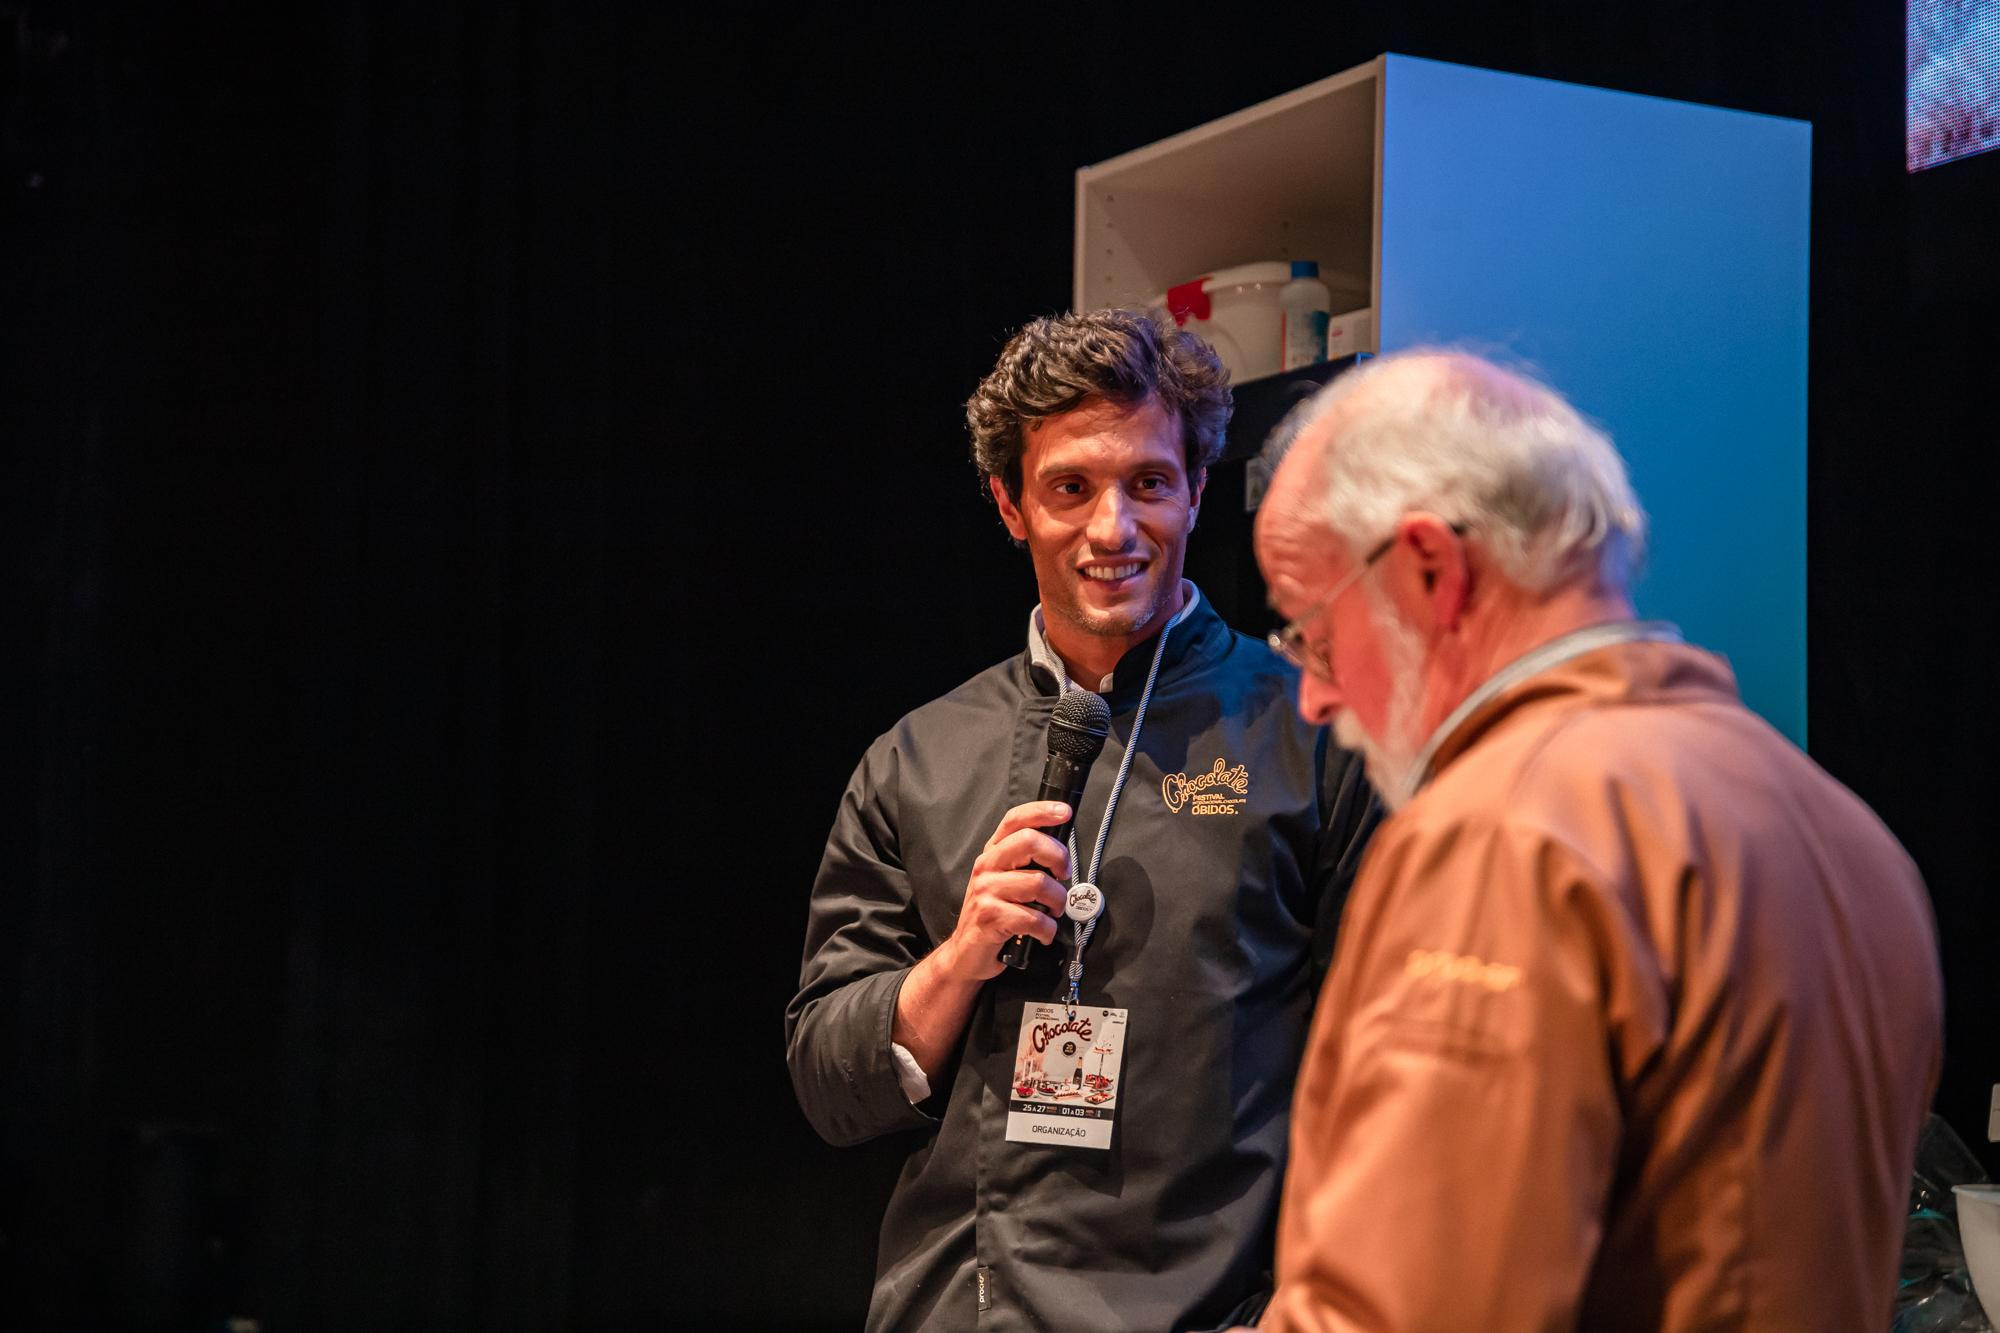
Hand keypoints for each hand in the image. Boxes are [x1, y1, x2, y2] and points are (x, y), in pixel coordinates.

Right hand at [937, 801, 1071, 981]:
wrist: (965, 953)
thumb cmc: (993, 915)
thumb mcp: (1004, 882)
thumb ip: (1025, 863)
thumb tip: (1060, 853)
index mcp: (992, 854)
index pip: (1015, 820)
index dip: (1041, 812)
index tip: (1064, 813)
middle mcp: (986, 867)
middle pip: (1029, 841)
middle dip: (1058, 857)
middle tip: (1064, 875)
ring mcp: (986, 891)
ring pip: (1038, 883)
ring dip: (1057, 901)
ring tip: (1053, 911)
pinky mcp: (991, 917)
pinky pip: (1035, 918)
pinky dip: (1047, 929)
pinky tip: (1042, 933)